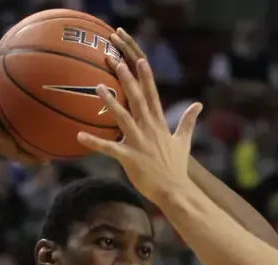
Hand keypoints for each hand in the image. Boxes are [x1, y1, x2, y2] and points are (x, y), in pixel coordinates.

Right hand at [0, 52, 41, 164]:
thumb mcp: (18, 151)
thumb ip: (33, 156)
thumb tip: (49, 162)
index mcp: (5, 114)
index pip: (18, 102)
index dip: (27, 94)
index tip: (40, 87)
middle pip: (9, 85)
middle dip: (18, 75)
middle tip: (32, 64)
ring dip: (2, 63)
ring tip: (13, 48)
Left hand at [76, 52, 201, 204]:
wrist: (175, 190)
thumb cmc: (177, 167)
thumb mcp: (184, 141)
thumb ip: (188, 121)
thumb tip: (198, 104)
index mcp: (159, 124)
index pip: (153, 95)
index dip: (146, 77)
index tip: (140, 60)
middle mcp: (149, 129)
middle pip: (137, 100)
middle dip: (127, 81)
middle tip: (116, 63)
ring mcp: (139, 143)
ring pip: (123, 118)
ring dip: (110, 103)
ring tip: (98, 87)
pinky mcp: (129, 158)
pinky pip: (109, 148)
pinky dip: (94, 143)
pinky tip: (79, 136)